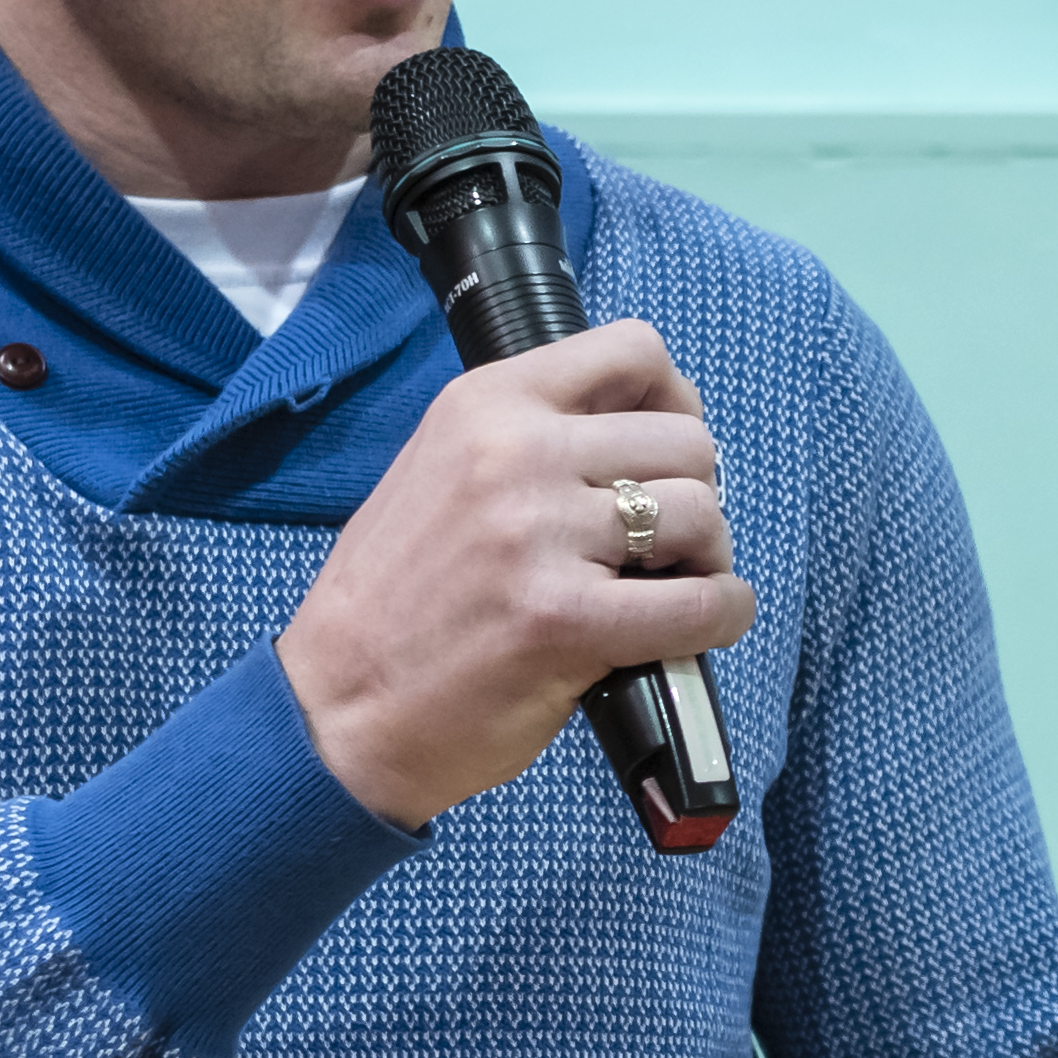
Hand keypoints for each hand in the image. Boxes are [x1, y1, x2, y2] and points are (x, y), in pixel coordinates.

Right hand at [275, 319, 754, 829]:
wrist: (336, 707)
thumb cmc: (397, 600)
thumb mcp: (443, 471)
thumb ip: (532, 438)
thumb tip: (649, 432)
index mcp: (486, 404)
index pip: (634, 351)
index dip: (675, 402)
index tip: (664, 451)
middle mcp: (514, 455)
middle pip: (686, 442)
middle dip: (695, 494)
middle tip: (666, 542)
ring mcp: (539, 537)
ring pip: (702, 515)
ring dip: (706, 558)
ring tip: (670, 587)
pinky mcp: (566, 622)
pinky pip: (702, 603)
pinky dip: (720, 616)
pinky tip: (698, 628)